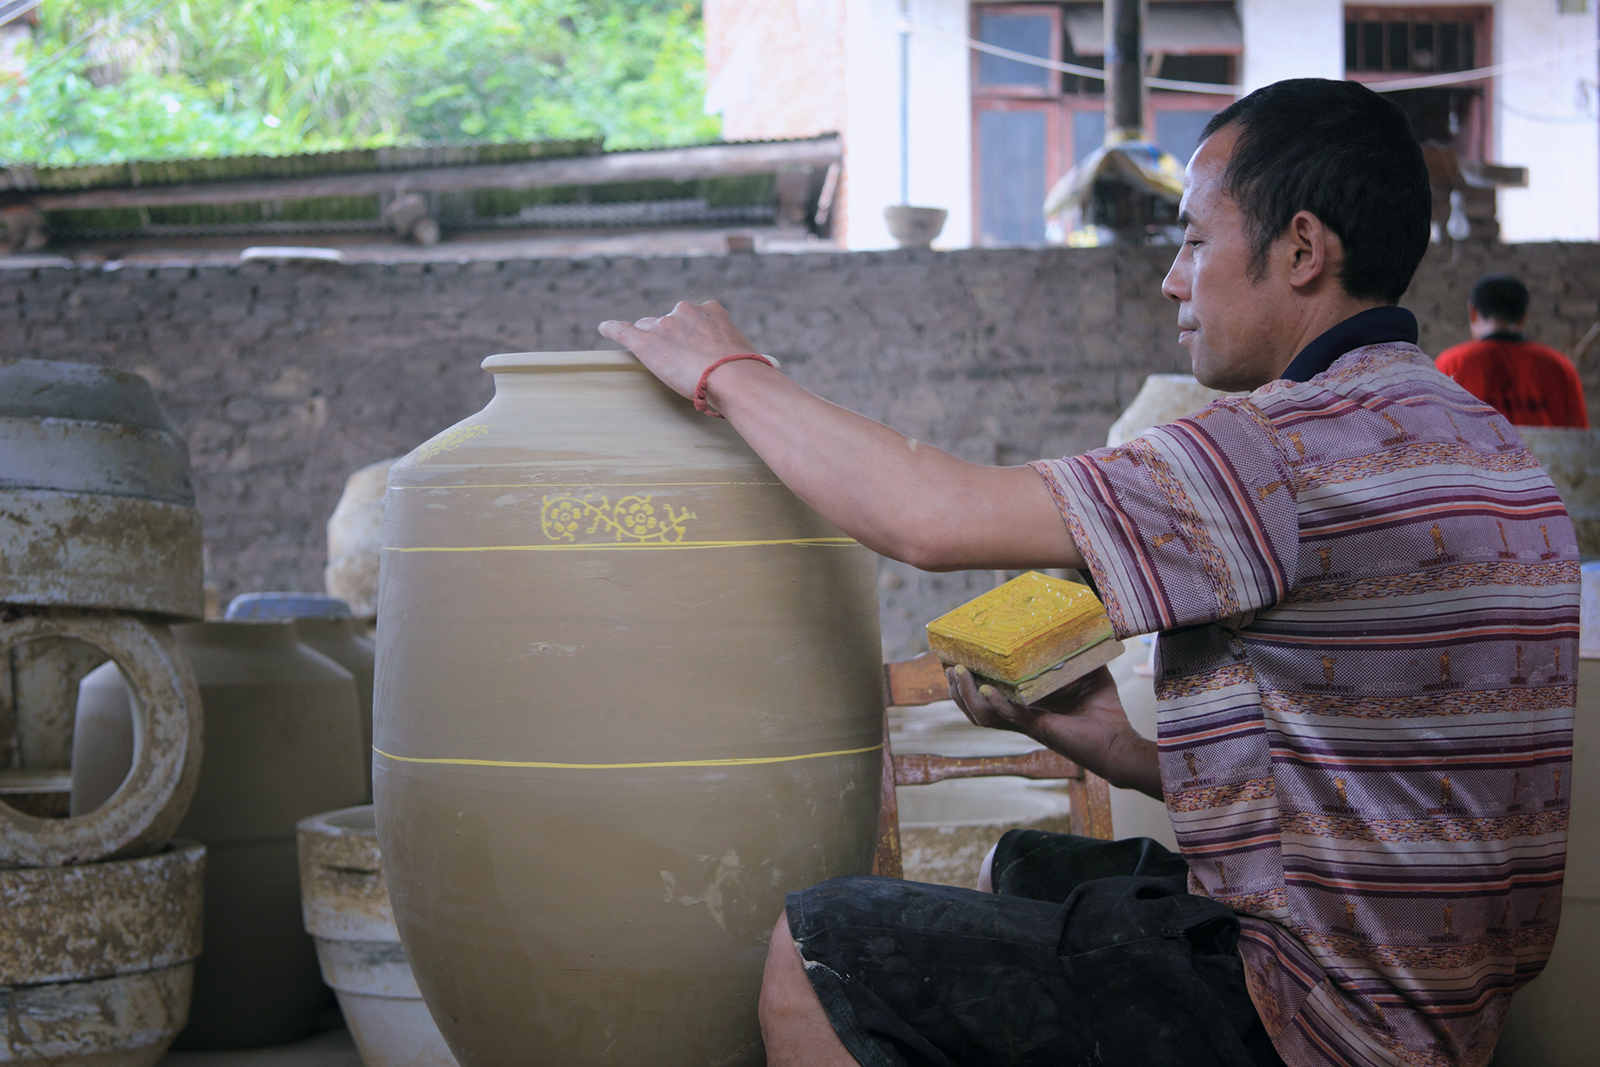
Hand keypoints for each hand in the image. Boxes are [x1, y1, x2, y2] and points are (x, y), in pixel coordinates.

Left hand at [598, 301, 761, 398]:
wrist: (731, 377)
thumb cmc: (745, 371)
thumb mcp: (750, 356)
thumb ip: (743, 357)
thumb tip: (768, 372)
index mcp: (711, 311)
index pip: (692, 318)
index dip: (691, 335)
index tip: (697, 348)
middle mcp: (685, 312)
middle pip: (668, 322)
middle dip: (669, 337)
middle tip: (680, 361)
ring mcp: (664, 325)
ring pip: (649, 329)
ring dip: (653, 343)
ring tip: (660, 363)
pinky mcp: (646, 342)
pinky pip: (623, 330)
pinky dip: (612, 328)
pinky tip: (604, 328)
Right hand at [946, 664, 1160, 797]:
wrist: (1119, 742)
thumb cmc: (1104, 711)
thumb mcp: (1088, 671)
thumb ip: (1078, 650)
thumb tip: (1078, 619)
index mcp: (1026, 703)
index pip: (989, 693)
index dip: (969, 681)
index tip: (956, 659)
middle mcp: (1021, 715)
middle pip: (976, 708)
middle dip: (957, 690)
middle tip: (947, 669)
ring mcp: (1027, 723)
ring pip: (984, 715)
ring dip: (967, 696)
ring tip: (956, 675)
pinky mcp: (1039, 729)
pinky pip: (1011, 718)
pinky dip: (997, 705)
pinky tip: (988, 690)